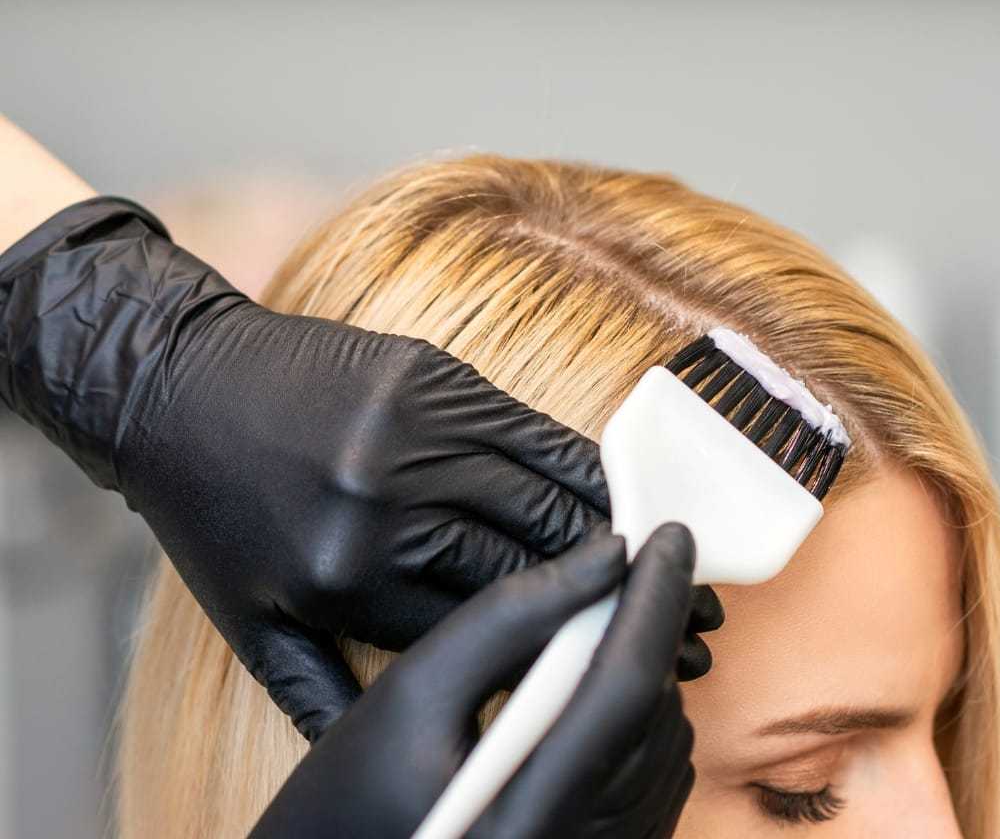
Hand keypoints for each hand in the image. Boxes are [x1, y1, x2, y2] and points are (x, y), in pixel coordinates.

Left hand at [0, 198, 718, 739]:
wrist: (175, 385)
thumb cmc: (216, 513)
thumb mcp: (251, 623)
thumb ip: (330, 694)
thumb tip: (400, 758)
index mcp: (349, 578)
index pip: (487, 627)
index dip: (571, 655)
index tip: (630, 674)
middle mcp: (390, 504)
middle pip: (535, 563)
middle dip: (619, 605)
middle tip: (687, 632)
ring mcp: (416, 432)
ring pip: (547, 494)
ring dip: (623, 538)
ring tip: (673, 571)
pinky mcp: (436, 378)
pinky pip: (532, 431)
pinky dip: (586, 467)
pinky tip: (626, 497)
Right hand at [250, 525, 698, 838]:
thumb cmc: (355, 790)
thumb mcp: (415, 688)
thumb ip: (510, 616)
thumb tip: (607, 556)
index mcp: (527, 818)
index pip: (624, 687)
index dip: (654, 599)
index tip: (668, 536)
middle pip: (656, 710)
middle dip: (657, 625)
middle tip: (644, 562)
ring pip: (671, 738)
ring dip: (652, 669)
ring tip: (612, 622)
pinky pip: (661, 774)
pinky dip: (646, 716)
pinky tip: (603, 683)